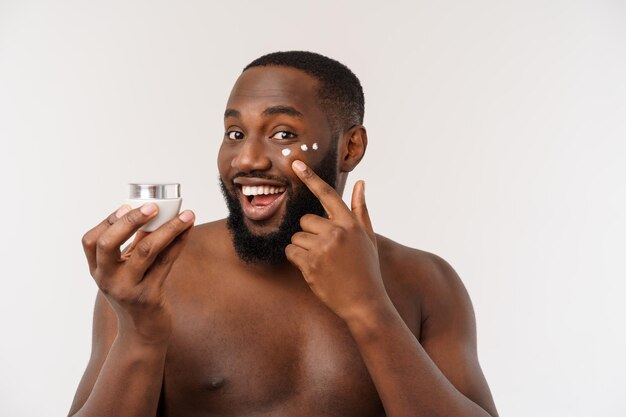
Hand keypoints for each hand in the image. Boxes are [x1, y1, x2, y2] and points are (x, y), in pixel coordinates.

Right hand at [81, 204, 194, 344]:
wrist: (143, 333)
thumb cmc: (135, 294)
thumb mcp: (125, 272)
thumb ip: (132, 246)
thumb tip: (152, 214)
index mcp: (97, 271)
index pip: (91, 241)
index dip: (108, 221)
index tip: (127, 206)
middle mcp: (107, 280)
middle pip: (108, 244)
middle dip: (130, 221)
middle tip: (153, 207)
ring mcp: (127, 289)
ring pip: (146, 252)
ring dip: (168, 229)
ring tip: (186, 215)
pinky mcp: (149, 297)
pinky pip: (166, 263)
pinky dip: (179, 243)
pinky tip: (188, 231)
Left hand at [285, 160, 389, 320]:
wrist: (365, 302)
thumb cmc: (366, 269)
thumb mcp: (368, 238)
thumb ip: (360, 210)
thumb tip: (360, 183)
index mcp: (350, 223)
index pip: (327, 194)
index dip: (310, 177)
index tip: (296, 163)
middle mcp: (337, 232)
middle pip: (306, 220)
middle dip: (310, 233)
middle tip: (326, 251)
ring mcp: (323, 248)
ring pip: (296, 237)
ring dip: (303, 249)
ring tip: (322, 263)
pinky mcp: (311, 264)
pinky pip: (291, 252)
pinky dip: (297, 260)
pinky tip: (313, 269)